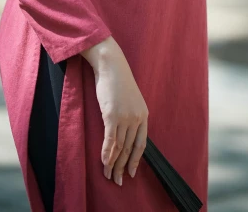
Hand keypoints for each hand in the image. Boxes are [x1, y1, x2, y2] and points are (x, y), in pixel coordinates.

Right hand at [82, 37, 148, 185]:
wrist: (111, 65)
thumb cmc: (118, 81)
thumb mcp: (130, 100)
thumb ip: (130, 115)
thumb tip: (124, 132)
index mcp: (143, 115)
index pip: (142, 144)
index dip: (136, 160)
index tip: (131, 173)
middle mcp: (136, 118)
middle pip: (129, 149)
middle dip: (123, 167)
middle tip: (117, 181)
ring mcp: (124, 117)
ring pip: (119, 147)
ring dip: (113, 163)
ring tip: (108, 175)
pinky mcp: (112, 115)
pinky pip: (110, 139)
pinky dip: (107, 153)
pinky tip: (104, 162)